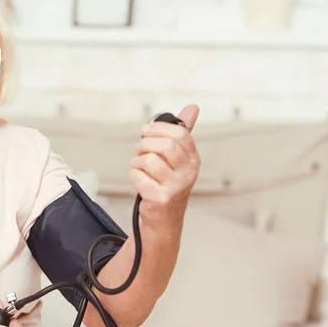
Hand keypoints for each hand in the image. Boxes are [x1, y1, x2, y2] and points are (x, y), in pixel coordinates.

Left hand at [129, 105, 200, 232]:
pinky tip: (140, 182)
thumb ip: (182, 132)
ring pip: (149, 159)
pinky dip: (134, 176)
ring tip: (140, 168)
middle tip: (140, 150)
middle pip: (164, 145)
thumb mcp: (178, 158)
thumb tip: (192, 107)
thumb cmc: (167, 184)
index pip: (179, 133)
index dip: (158, 128)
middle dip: (145, 144)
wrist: (164, 219)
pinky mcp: (160, 199)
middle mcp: (188, 173)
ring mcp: (175, 187)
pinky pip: (138, 176)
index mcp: (193, 159)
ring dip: (137, 161)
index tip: (146, 131)